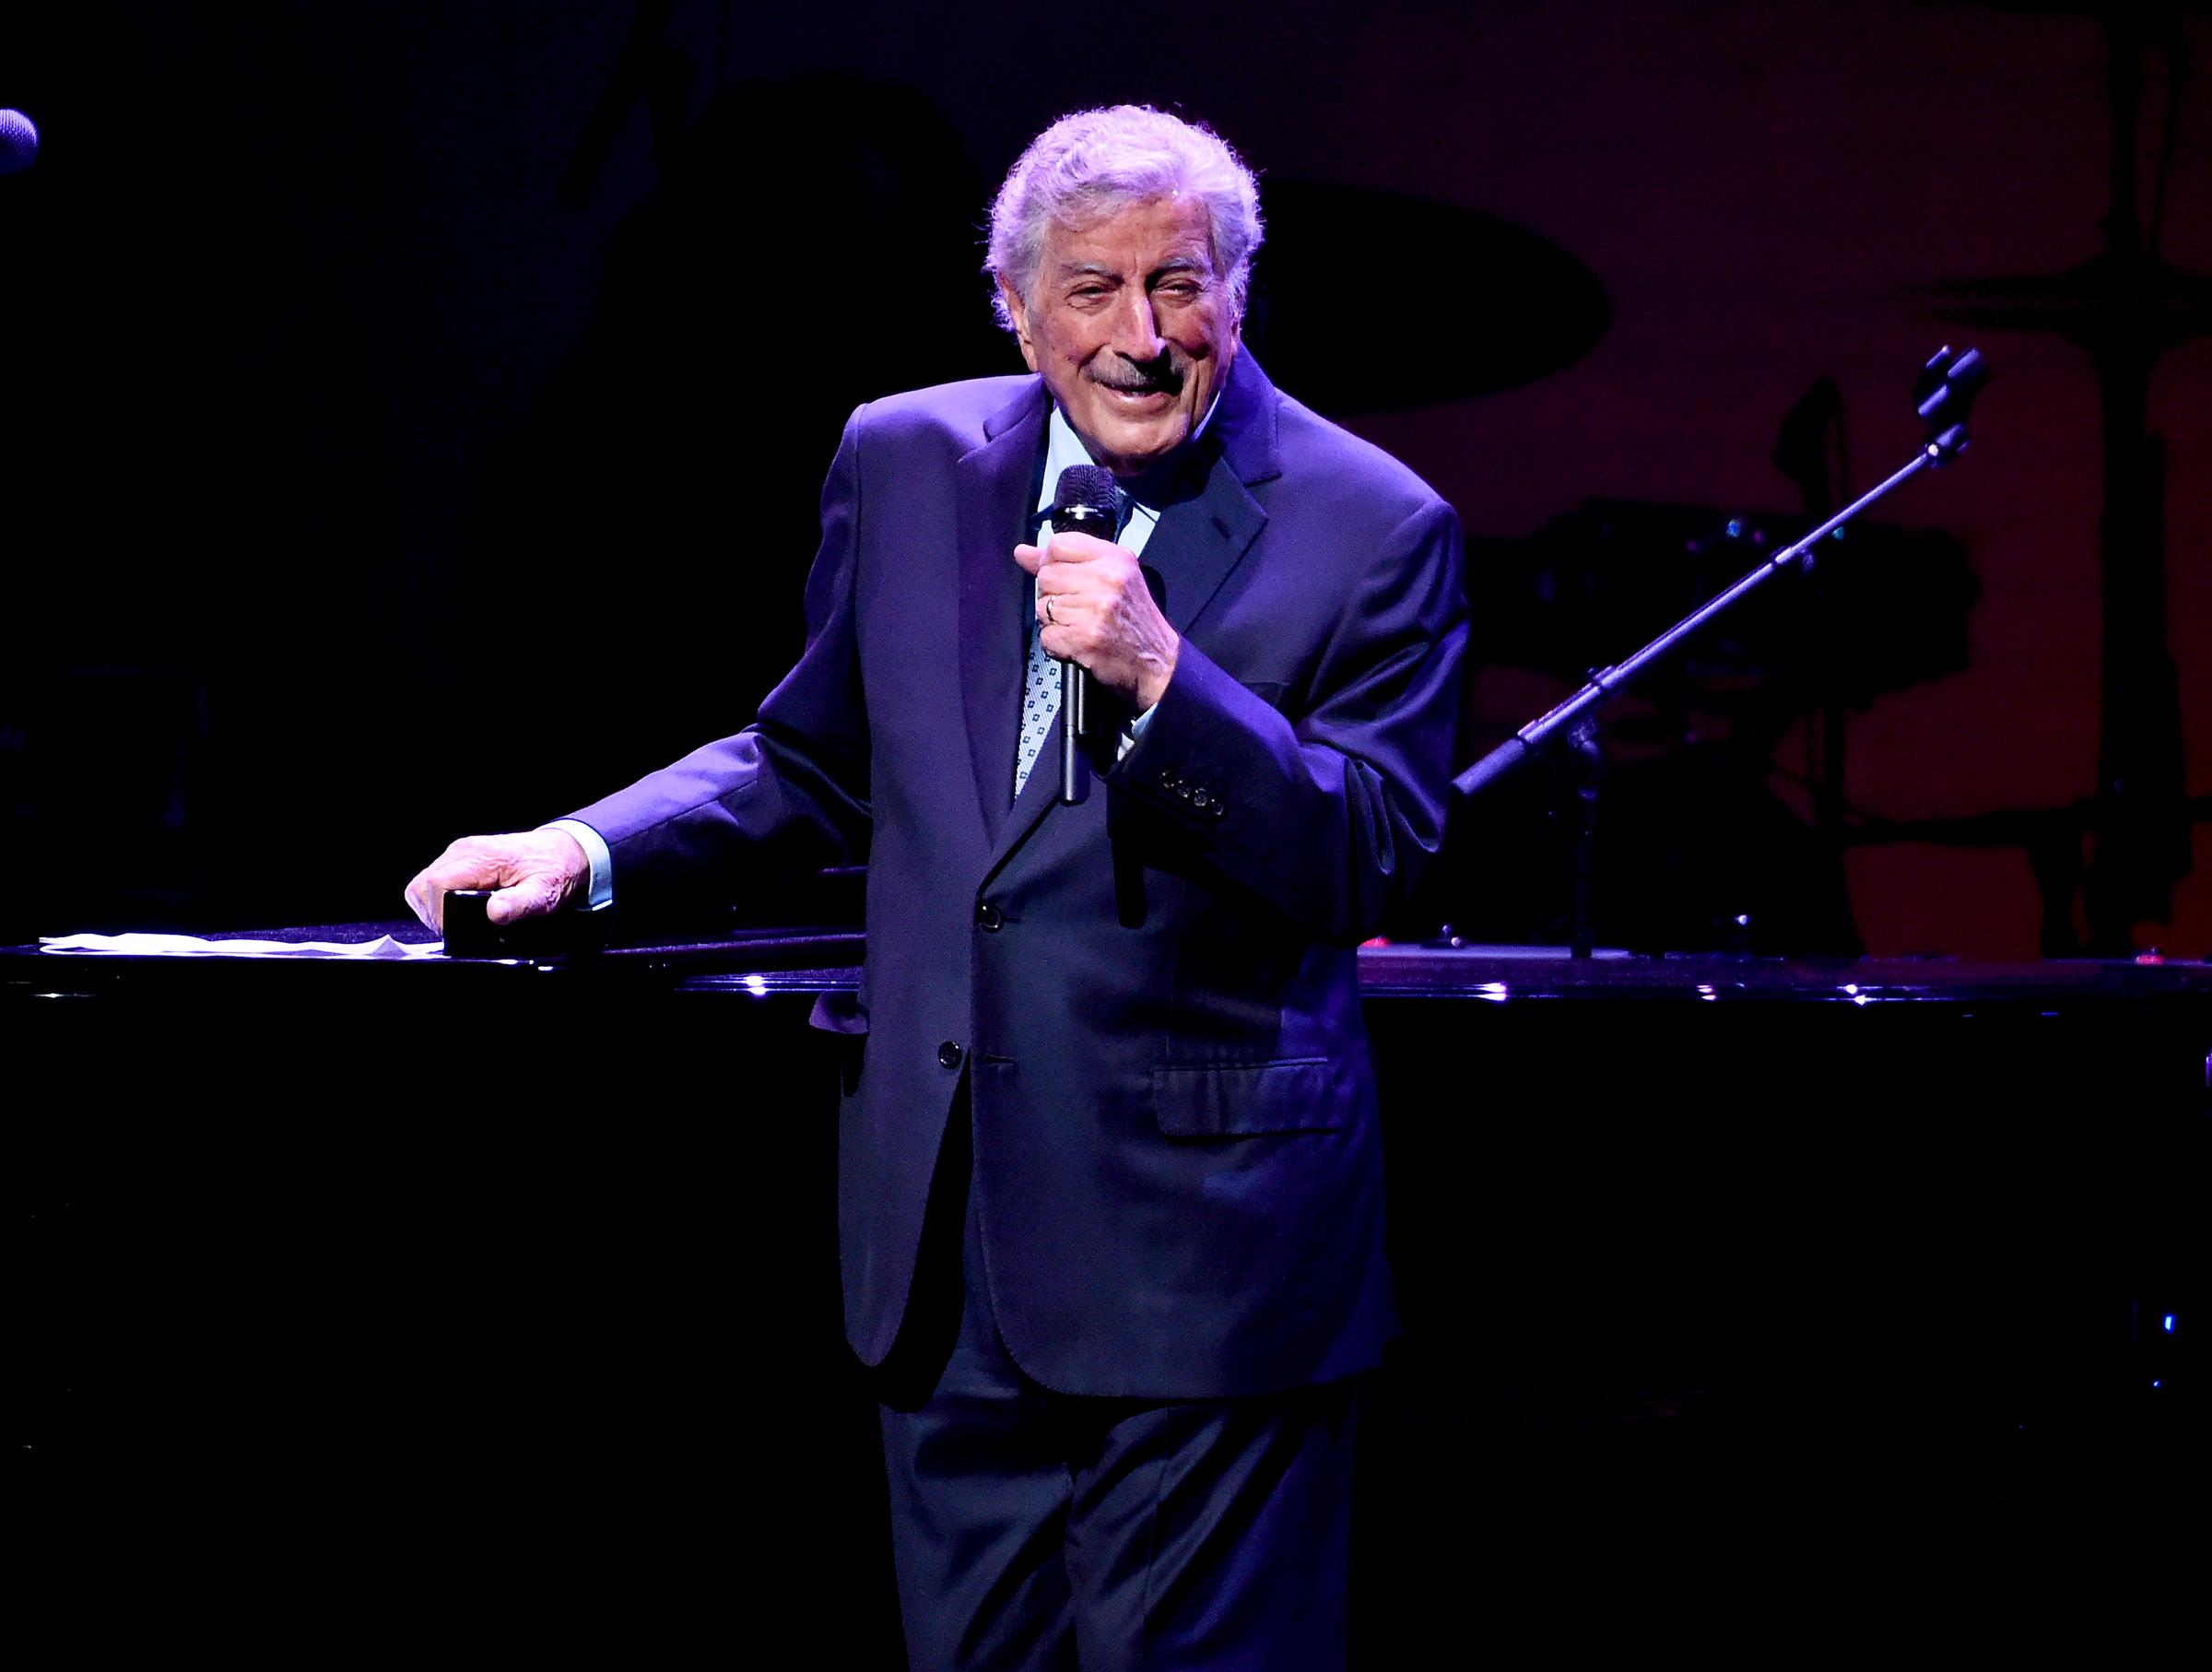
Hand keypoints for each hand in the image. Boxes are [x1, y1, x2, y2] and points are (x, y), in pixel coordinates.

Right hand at [404, 829, 588, 933]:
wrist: (562, 851)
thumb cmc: (553, 871)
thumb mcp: (544, 894)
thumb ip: (519, 904)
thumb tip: (493, 912)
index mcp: (480, 857)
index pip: (434, 885)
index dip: (439, 913)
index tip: (456, 930)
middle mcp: (463, 851)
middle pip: (422, 887)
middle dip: (434, 914)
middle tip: (457, 929)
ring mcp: (459, 853)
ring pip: (423, 885)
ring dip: (434, 907)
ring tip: (458, 921)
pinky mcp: (459, 859)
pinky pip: (434, 881)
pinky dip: (440, 899)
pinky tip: (459, 909)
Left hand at [1014, 532, 1179, 709]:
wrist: (1157, 663)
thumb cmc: (1134, 619)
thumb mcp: (1113, 577)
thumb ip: (1068, 561)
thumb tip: (1022, 552)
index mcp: (1114, 559)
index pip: (1059, 544)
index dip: (1050, 561)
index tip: (1062, 576)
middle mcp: (1106, 580)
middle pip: (1046, 576)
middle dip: (1053, 595)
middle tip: (1077, 607)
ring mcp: (1095, 610)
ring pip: (1042, 607)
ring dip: (1054, 622)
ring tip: (1080, 626)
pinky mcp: (1084, 639)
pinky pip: (1046, 636)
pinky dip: (1057, 644)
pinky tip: (1077, 643)